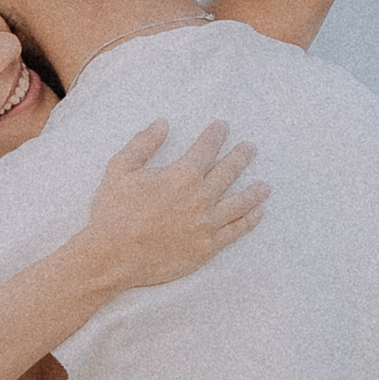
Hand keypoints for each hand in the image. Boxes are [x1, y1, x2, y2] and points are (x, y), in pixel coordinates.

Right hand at [77, 119, 267, 293]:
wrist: (112, 256)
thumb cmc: (112, 212)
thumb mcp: (120, 168)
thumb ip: (143, 143)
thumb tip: (162, 123)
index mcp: (182, 176)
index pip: (206, 148)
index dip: (216, 135)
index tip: (223, 127)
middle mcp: (200, 199)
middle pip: (229, 172)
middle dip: (242, 156)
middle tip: (251, 148)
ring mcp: (206, 225)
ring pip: (240, 203)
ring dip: (255, 192)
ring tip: (266, 185)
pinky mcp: (206, 249)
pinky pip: (235, 232)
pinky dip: (249, 221)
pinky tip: (258, 214)